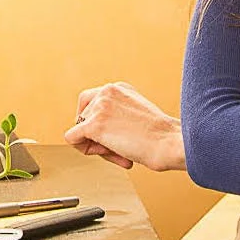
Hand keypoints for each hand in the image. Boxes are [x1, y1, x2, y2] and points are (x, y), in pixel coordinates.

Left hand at [63, 82, 184, 172]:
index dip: (98, 121)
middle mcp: (107, 91)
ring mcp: (100, 107)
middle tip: (112, 146)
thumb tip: (95, 131)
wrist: (166, 142)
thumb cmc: (158, 135)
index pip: (92, 102)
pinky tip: (107, 153)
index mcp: (118, 87)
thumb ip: (116, 115)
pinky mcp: (94, 125)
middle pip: (83, 115)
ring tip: (117, 151)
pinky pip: (72, 138)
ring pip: (78, 128)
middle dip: (95, 134)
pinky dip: (84, 149)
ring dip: (94, 145)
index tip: (113, 134)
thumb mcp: (135, 114)